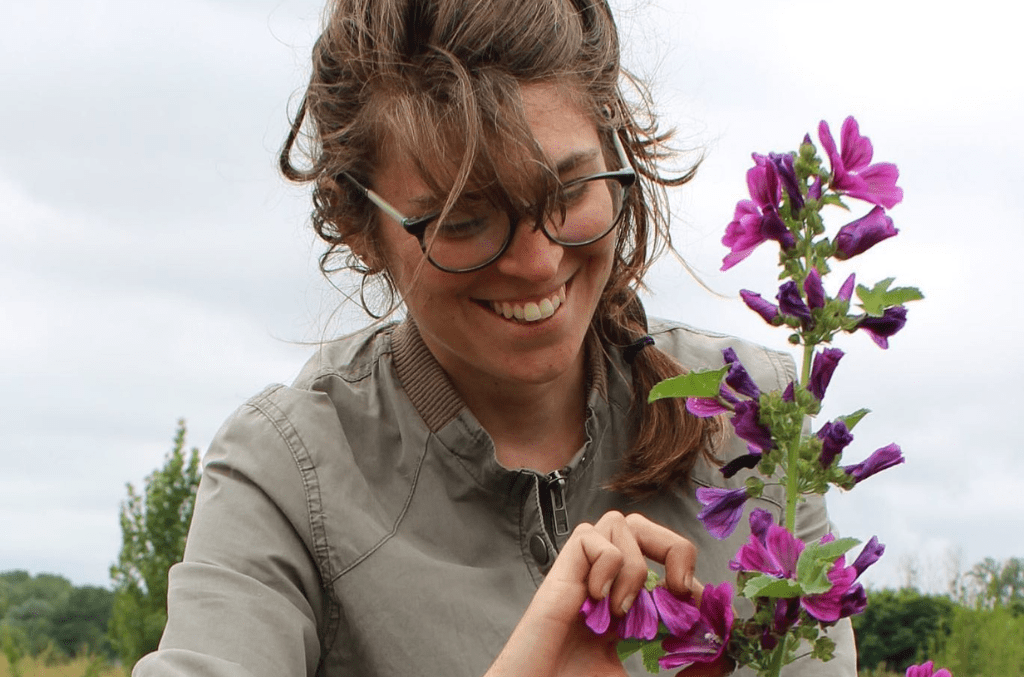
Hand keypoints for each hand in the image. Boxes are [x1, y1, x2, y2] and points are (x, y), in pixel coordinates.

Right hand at [486, 511, 728, 676]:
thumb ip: (679, 673)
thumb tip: (725, 658)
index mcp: (627, 601)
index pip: (664, 562)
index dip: (689, 576)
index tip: (701, 612)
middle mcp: (606, 579)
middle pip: (644, 524)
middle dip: (673, 547)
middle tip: (677, 590)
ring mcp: (582, 573)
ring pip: (620, 522)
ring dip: (634, 562)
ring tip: (623, 608)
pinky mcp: (560, 572)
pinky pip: (591, 537)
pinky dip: (605, 564)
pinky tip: (597, 600)